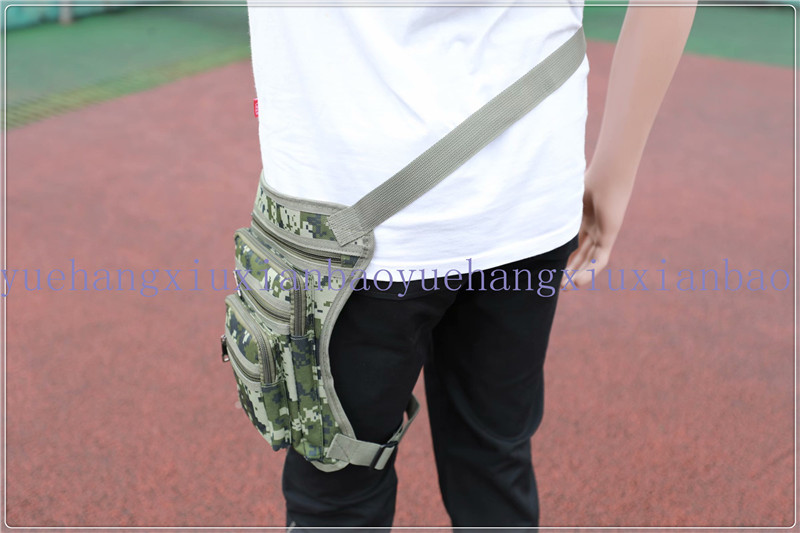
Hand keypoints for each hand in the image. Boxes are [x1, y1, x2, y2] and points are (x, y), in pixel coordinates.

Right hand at [560, 166, 631, 289]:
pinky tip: (579, 282)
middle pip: (580, 254)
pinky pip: (600, 258)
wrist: (608, 174)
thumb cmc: (585, 179)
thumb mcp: (562, 199)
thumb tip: (520, 214)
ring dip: (578, 274)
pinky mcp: (609, 236)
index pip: (571, 242)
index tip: (550, 267)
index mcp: (581, 217)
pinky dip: (590, 271)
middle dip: (569, 269)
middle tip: (557, 284)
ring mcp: (601, 232)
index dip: (563, 256)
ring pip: (590, 259)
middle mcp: (593, 227)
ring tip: (566, 287)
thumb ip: (549, 210)